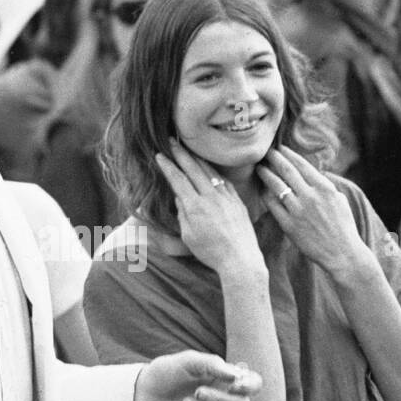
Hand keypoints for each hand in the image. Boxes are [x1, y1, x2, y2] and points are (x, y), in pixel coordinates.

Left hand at [134, 351, 261, 400]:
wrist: (141, 393)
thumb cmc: (166, 373)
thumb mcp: (187, 361)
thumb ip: (212, 364)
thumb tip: (237, 375)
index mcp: (225, 379)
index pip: (254, 384)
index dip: (250, 386)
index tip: (235, 384)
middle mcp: (225, 400)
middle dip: (221, 399)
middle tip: (196, 391)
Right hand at [154, 140, 263, 275]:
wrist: (240, 260)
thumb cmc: (211, 252)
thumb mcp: (188, 236)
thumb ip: (182, 213)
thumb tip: (180, 196)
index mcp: (195, 206)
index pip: (178, 179)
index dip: (168, 166)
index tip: (160, 155)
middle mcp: (211, 197)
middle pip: (193, 168)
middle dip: (180, 153)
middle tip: (171, 141)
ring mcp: (226, 197)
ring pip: (209, 171)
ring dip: (197, 158)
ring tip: (188, 149)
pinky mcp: (237, 200)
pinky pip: (223, 180)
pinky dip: (213, 171)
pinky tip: (209, 167)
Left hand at [257, 147, 370, 276]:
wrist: (342, 253)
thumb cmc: (343, 226)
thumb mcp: (339, 200)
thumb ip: (324, 186)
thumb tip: (312, 174)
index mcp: (325, 188)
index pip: (302, 164)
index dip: (288, 154)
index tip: (280, 148)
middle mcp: (310, 196)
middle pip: (286, 171)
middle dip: (274, 159)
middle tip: (265, 153)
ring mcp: (298, 211)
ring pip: (276, 186)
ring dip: (266, 174)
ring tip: (260, 168)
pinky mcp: (289, 225)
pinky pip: (273, 205)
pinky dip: (266, 195)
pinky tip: (263, 190)